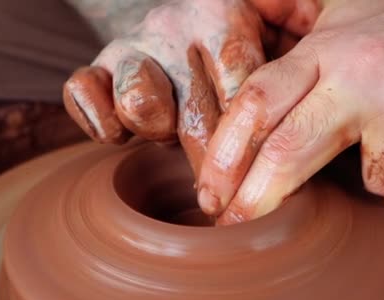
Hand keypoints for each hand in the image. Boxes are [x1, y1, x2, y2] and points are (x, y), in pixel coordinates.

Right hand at [63, 0, 319, 175]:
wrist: (173, 19)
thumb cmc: (227, 49)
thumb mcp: (266, 44)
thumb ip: (281, 76)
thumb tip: (301, 143)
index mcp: (225, 16)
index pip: (244, 91)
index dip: (252, 148)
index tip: (263, 185)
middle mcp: (174, 27)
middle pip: (197, 116)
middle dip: (212, 167)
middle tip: (222, 197)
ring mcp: (133, 47)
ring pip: (139, 103)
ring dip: (156, 131)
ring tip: (168, 134)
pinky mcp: (96, 67)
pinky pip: (83, 94)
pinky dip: (100, 121)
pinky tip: (120, 132)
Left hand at [198, 0, 383, 223]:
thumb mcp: (340, 8)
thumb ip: (291, 16)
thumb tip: (244, 10)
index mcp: (324, 49)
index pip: (257, 104)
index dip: (225, 155)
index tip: (208, 195)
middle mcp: (360, 72)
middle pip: (290, 151)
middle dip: (256, 200)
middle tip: (237, 231)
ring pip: (377, 177)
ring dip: (381, 178)